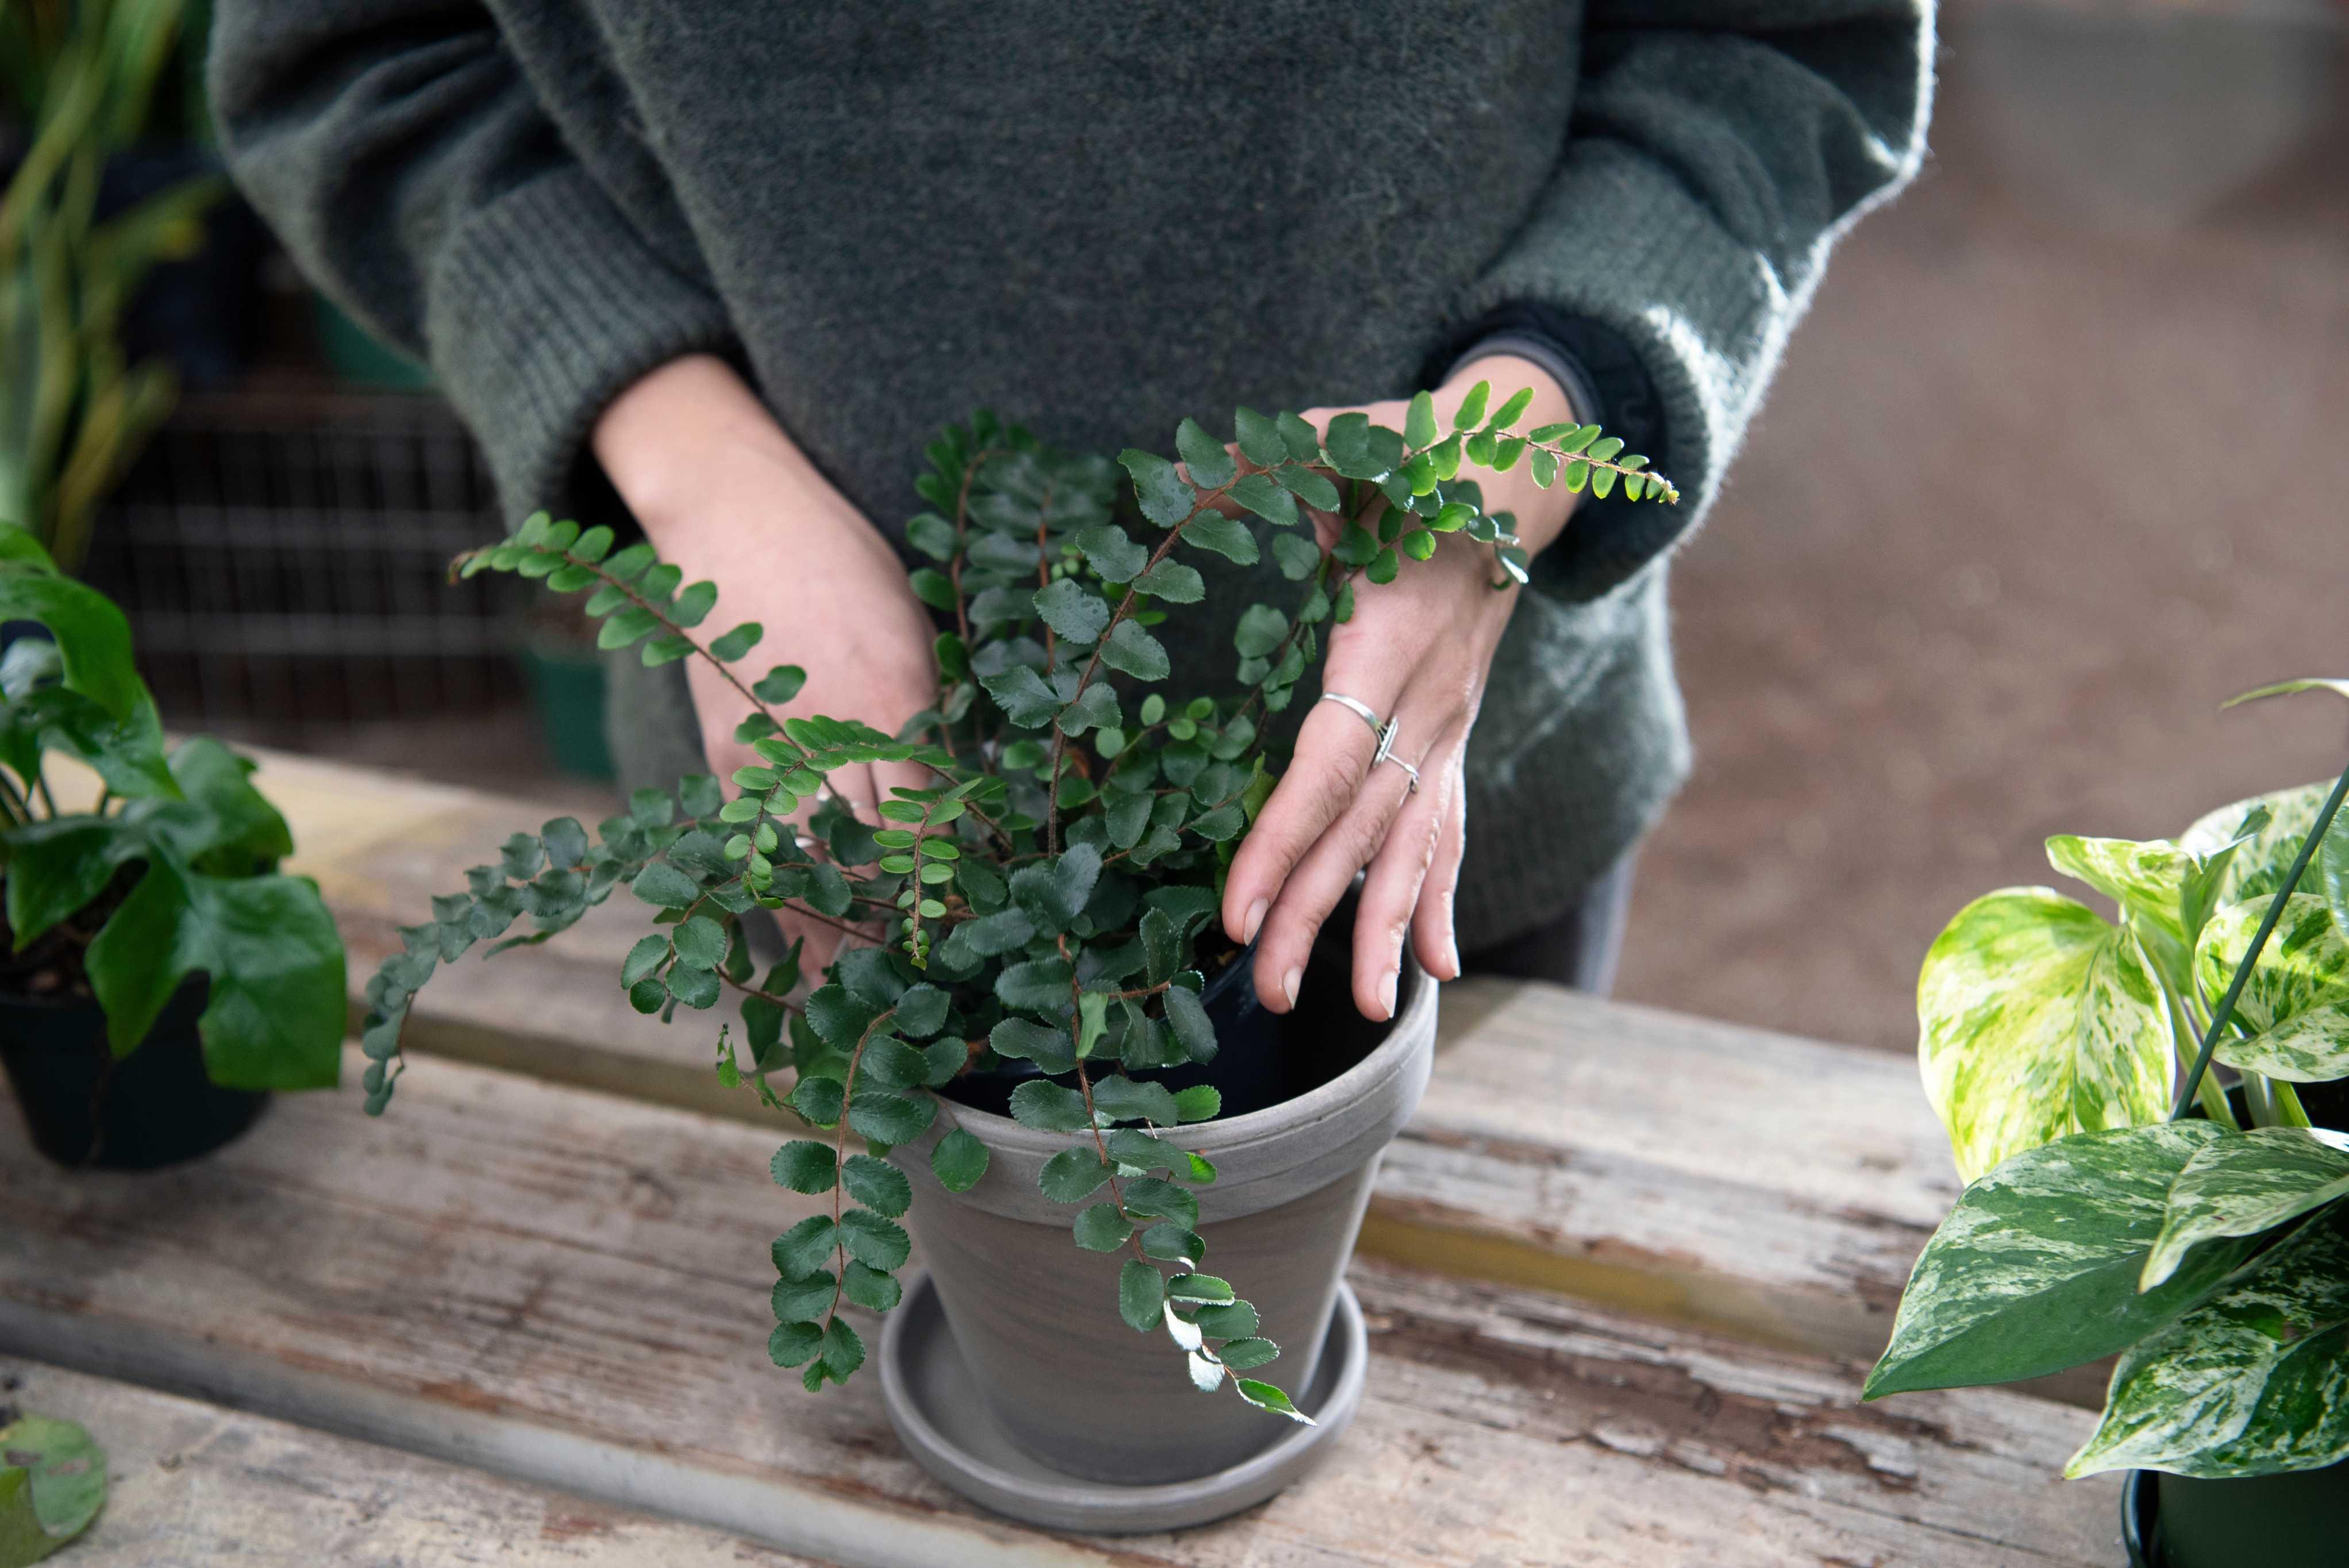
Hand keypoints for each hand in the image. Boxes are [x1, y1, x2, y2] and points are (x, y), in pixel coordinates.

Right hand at [594, 355, 938, 964]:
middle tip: (930, 984)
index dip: (945, 877)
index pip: (927, 811)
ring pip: (810, 861)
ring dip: (841, 932)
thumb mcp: (908, 635)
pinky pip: (759, 845)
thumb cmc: (843, 569)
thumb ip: (923, 720)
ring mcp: (770, 747)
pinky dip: (787, 902)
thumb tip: (948, 805)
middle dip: (899, 919)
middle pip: (871, 848)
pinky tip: (807, 957)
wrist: (737, 519)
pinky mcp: (727, 754)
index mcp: (894, 695)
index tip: (972, 929)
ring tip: (867, 996)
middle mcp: (831, 730)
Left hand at [1219, 356, 1581, 1020]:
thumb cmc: (1418, 457)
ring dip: (1382, 929)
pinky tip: (1431, 969)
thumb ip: (1284, 452)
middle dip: (1319, 914)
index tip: (1240, 911)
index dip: (1284, 839)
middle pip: (1366, 826)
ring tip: (1358, 1011)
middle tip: (1270, 991)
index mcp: (1390, 643)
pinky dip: (1438, 898)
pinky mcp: (1456, 736)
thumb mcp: (1354, 440)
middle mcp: (1429, 701)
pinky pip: (1450, 828)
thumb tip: (1192, 458)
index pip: (1329, 762)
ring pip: (1415, 844)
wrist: (1518, 469)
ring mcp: (1450, 726)